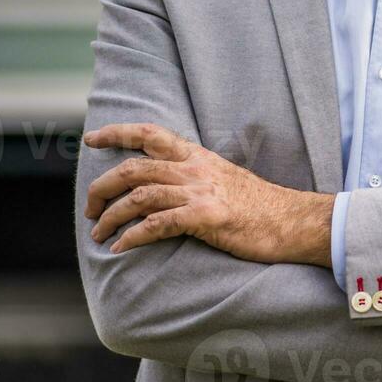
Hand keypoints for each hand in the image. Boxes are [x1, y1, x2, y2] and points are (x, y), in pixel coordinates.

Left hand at [83, 123, 333, 265]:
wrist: (292, 221)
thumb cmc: (259, 206)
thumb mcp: (224, 178)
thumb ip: (195, 175)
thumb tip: (166, 184)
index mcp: (197, 156)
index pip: (149, 134)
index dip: (117, 133)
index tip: (91, 139)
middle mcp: (194, 169)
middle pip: (133, 168)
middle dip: (101, 188)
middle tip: (89, 208)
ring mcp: (200, 192)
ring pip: (139, 196)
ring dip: (110, 217)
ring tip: (98, 234)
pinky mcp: (206, 217)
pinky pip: (157, 225)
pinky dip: (133, 237)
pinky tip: (121, 248)